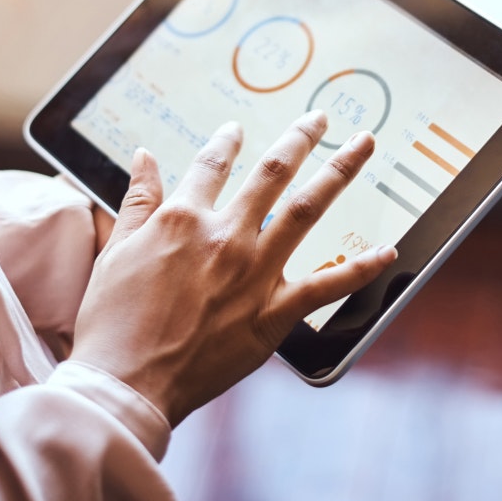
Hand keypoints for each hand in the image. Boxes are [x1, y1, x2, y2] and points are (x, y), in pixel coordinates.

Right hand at [70, 111, 397, 425]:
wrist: (128, 382)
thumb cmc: (114, 321)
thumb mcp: (117, 249)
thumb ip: (139, 199)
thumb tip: (144, 156)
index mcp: (184, 217)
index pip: (212, 164)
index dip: (226, 141)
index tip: (236, 129)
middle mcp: (226, 235)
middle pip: (273, 172)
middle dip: (301, 138)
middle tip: (321, 118)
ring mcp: (255, 272)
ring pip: (307, 209)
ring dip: (339, 172)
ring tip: (364, 146)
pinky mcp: (274, 313)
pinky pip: (327, 286)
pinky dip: (361, 268)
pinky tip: (388, 252)